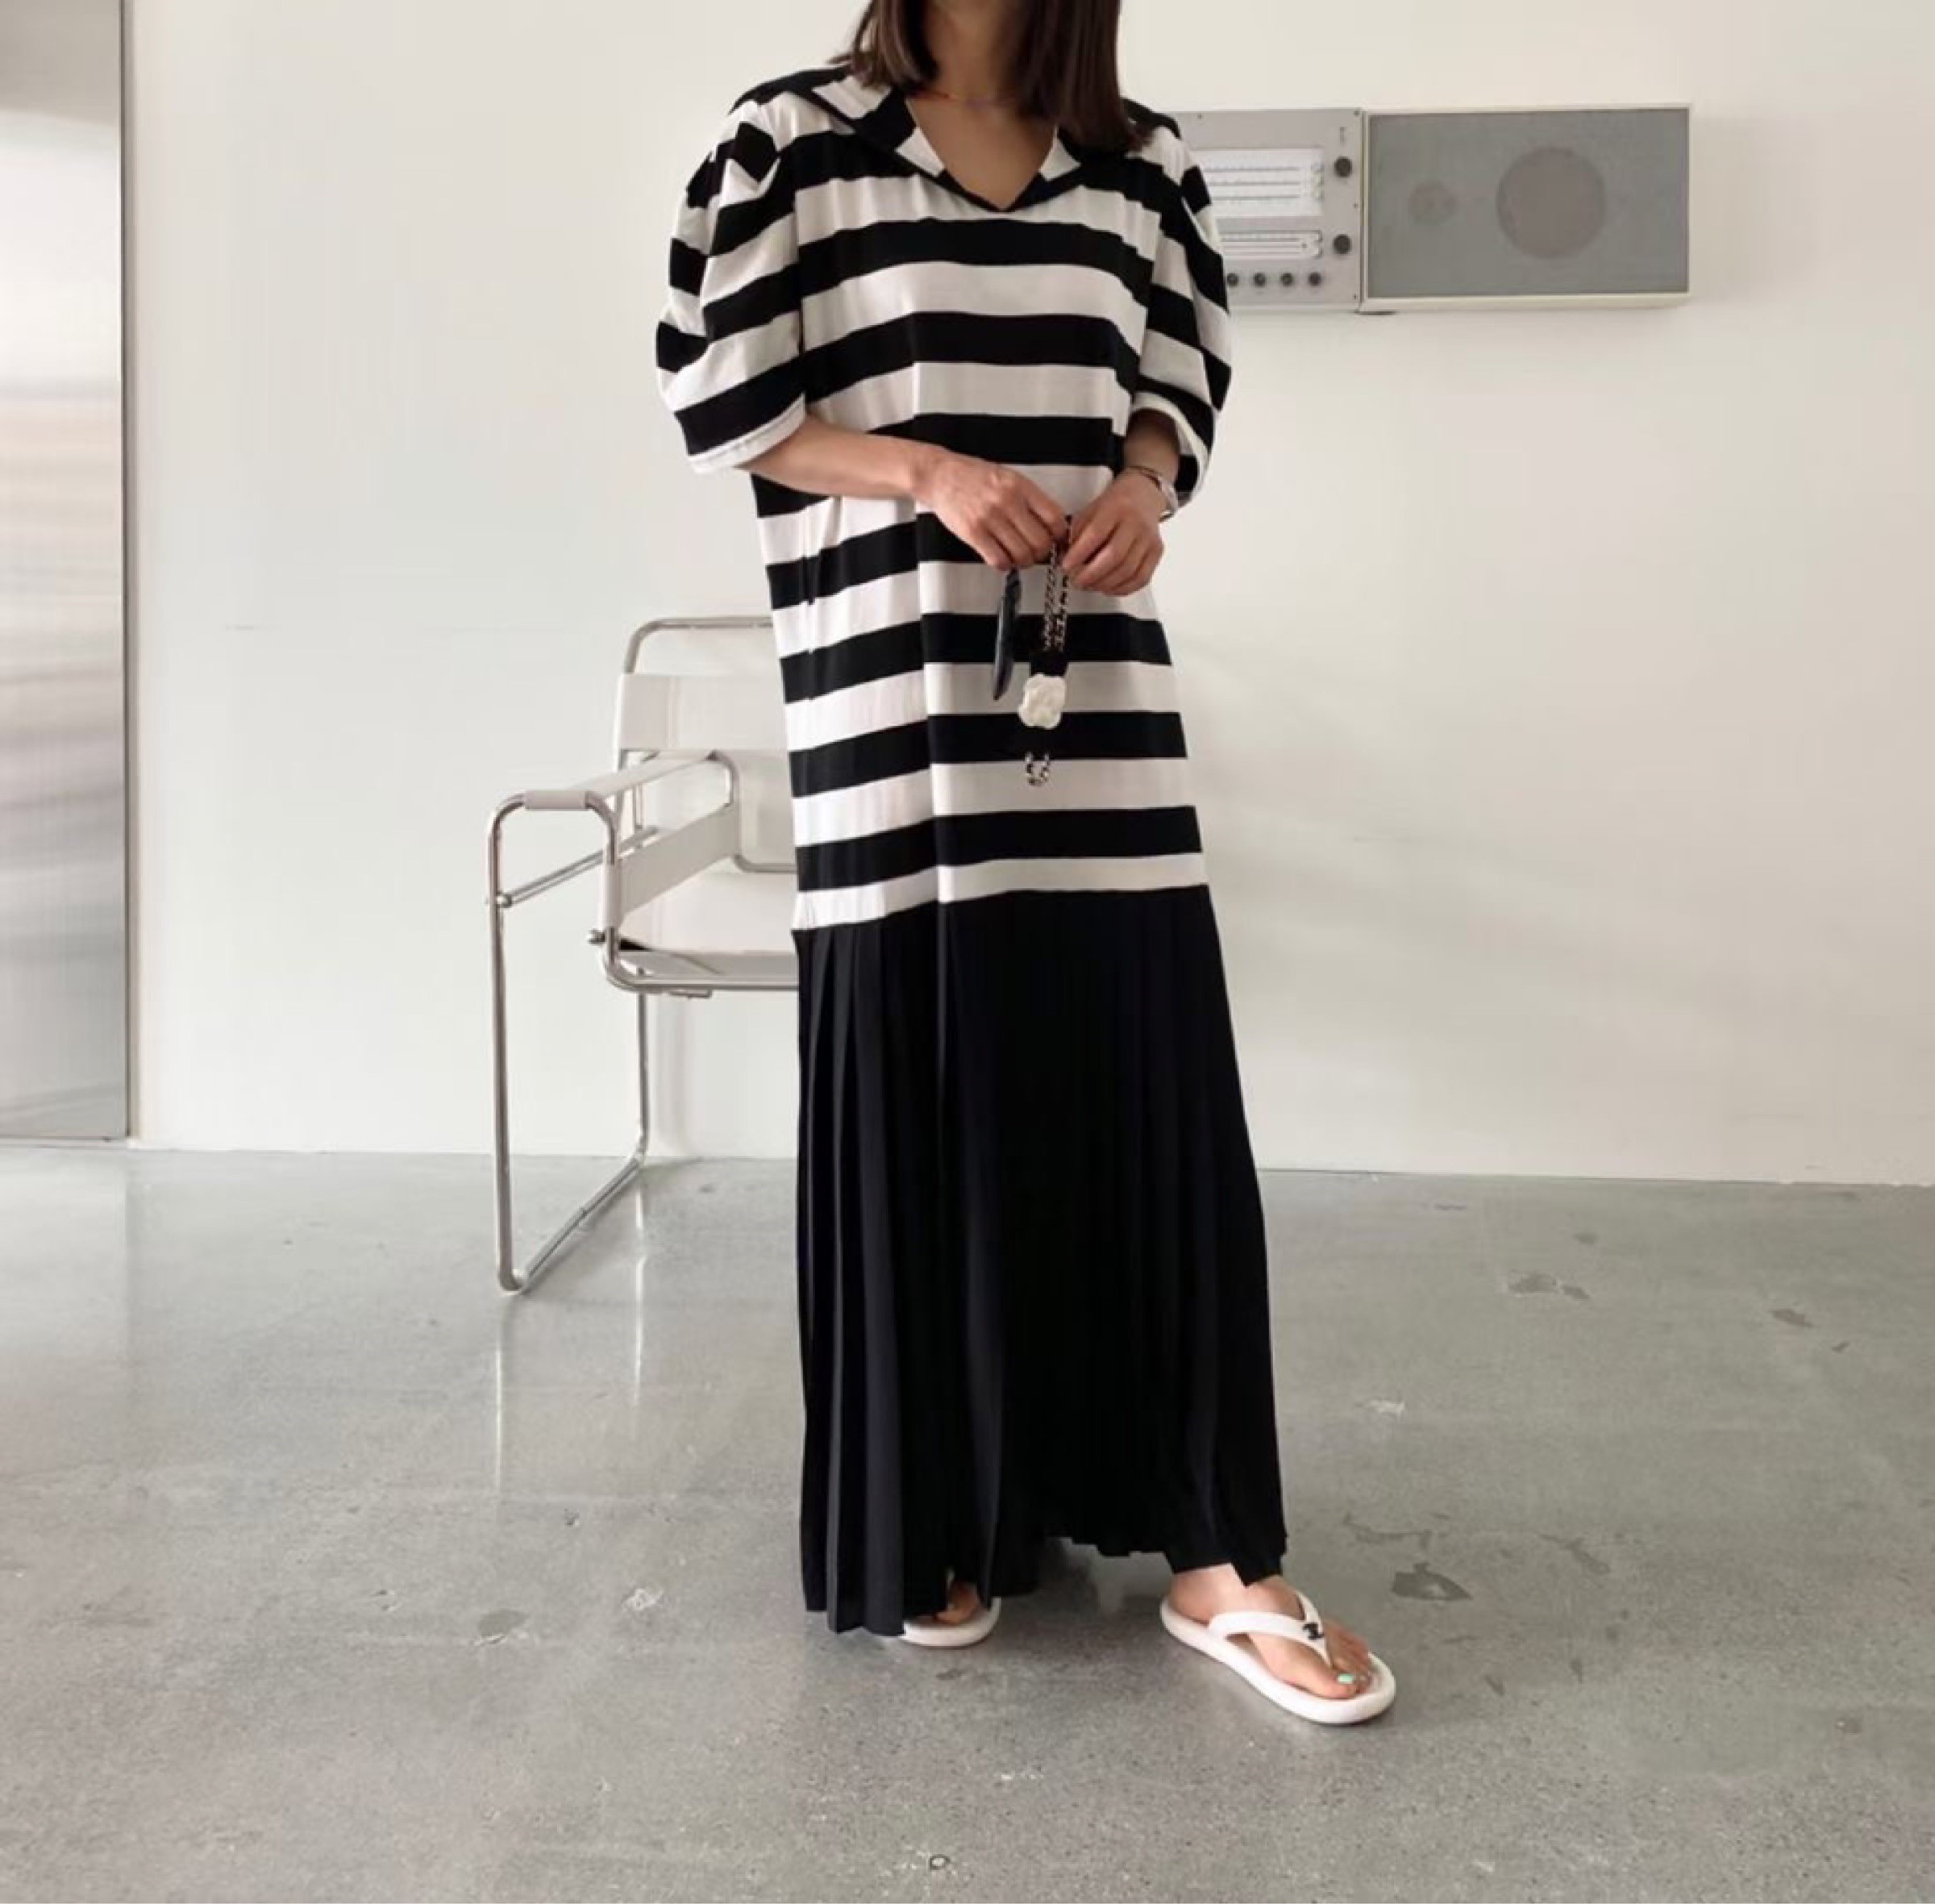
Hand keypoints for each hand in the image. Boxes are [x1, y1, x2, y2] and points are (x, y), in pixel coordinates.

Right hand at [912, 447, 1066, 568]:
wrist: (941, 475)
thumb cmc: (973, 476)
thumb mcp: (1009, 477)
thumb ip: (1030, 498)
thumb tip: (1051, 522)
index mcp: (1020, 486)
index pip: (1054, 518)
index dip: (1059, 535)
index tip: (1056, 540)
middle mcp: (1007, 501)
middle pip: (1040, 541)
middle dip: (1041, 552)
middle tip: (1037, 552)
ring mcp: (989, 518)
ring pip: (1021, 554)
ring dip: (1024, 561)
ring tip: (1019, 557)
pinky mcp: (973, 533)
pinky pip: (998, 559)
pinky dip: (1005, 564)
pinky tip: (1003, 558)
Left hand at [1063, 473, 1164, 594]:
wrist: (1143, 497)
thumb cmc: (1114, 506)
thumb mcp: (1091, 510)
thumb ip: (1078, 533)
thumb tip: (1069, 561)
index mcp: (1116, 508)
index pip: (1096, 534)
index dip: (1079, 554)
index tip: (1066, 566)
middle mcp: (1136, 523)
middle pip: (1114, 557)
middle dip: (1091, 575)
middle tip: (1076, 581)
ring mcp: (1149, 539)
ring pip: (1127, 571)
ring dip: (1104, 584)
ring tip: (1089, 585)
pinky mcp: (1156, 553)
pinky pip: (1140, 578)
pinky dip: (1121, 588)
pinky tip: (1108, 587)